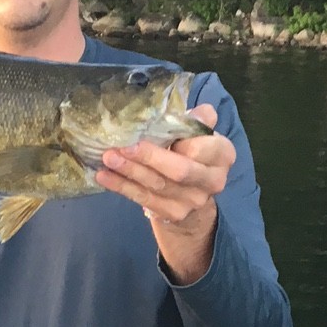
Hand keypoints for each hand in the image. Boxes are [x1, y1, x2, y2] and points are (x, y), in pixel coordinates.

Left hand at [95, 102, 234, 285]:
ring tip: (108, 158)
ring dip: (130, 171)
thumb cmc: (191, 152)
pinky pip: (144, 199)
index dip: (179, 139)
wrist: (192, 194)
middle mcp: (213, 180)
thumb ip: (195, 120)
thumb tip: (187, 112)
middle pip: (180, 170)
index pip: (203, 146)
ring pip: (158, 185)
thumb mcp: (197, 132)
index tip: (154, 129)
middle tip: (122, 147)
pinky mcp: (174, 214)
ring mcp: (193, 201)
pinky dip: (122, 187)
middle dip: (149, 158)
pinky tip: (104, 176)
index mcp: (222, 154)